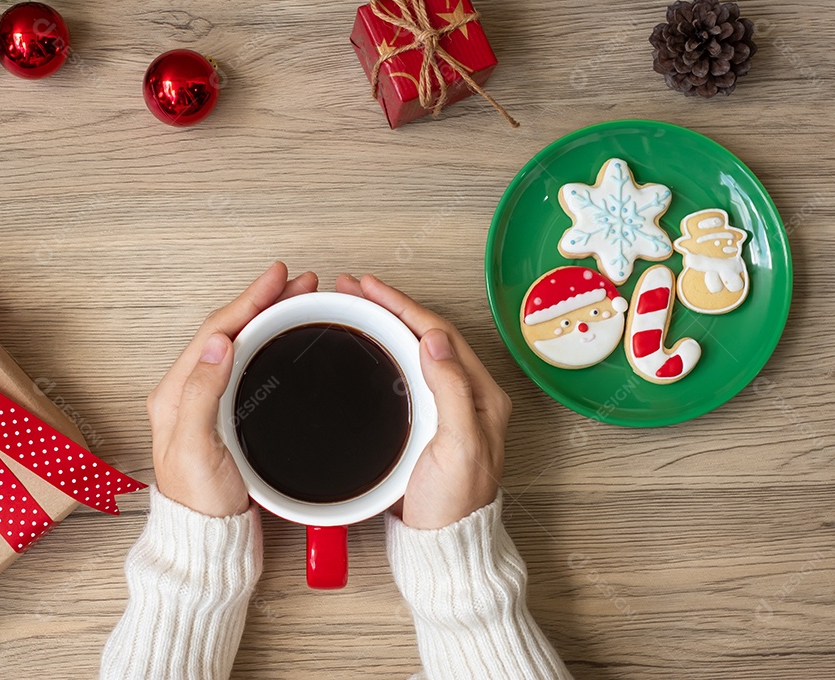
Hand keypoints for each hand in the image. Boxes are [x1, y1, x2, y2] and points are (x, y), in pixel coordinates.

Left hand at [148, 262, 317, 516]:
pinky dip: (268, 343)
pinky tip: (283, 339)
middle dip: (263, 302)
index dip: (248, 300)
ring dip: (267, 318)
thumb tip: (220, 343)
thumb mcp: (198, 448)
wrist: (208, 540)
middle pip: (228, 331)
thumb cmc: (200, 503)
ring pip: (239, 345)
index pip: (214, 332)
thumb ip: (202, 394)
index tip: (276, 278)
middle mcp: (189, 392)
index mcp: (175, 394)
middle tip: (297, 282)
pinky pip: (248, 365)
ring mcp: (208, 402)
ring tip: (296, 300)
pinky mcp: (227, 415)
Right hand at [336, 273, 510, 528]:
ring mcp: (445, 407)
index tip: (369, 288)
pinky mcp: (425, 421)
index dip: (402, 304)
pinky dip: (382, 351)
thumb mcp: (460, 446)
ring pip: (413, 350)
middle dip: (389, 306)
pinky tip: (365, 346)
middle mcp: (466, 395)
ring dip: (384, 324)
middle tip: (352, 287)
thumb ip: (452, 390)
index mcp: (482, 394)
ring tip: (354, 306)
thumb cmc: (454, 506)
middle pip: (425, 334)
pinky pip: (403, 372)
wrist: (442, 546)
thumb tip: (433, 339)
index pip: (439, 333)